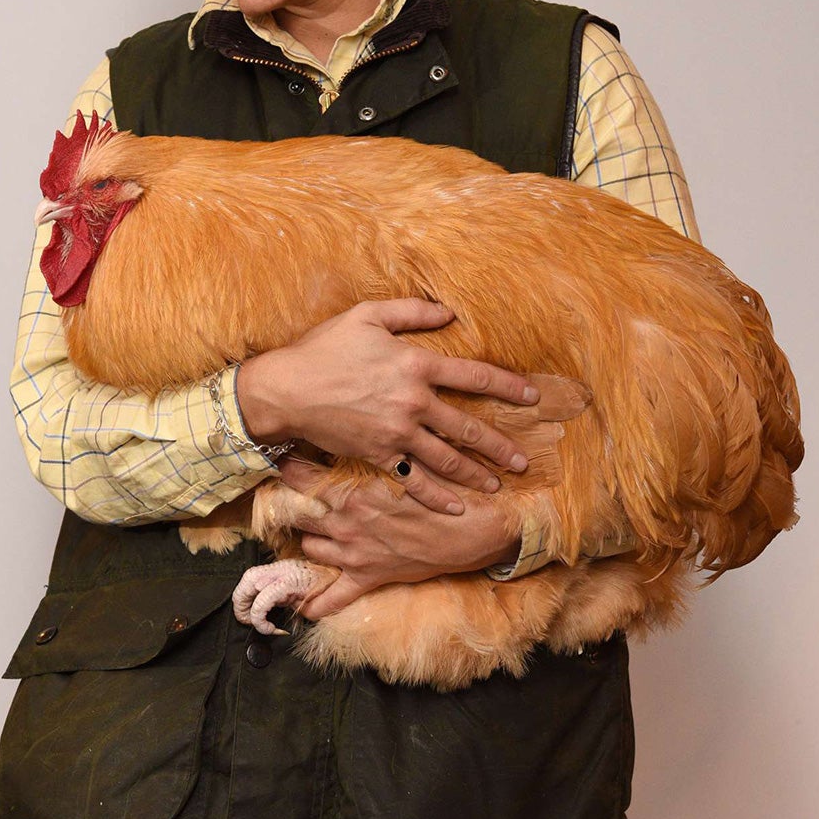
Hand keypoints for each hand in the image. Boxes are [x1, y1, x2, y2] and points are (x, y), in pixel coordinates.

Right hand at [235, 298, 543, 515]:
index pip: (476, 376)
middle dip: (500, 445)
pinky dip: (435, 496)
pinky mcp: (378, 454)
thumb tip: (449, 311)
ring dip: (476, 473)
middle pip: (468, 427)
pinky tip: (455, 506)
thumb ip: (412, 311)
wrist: (285, 389)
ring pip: (447, 458)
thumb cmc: (324, 347)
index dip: (508, 386)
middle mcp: (414, 401)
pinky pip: (413, 479)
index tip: (533, 396)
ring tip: (498, 483)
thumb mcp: (368, 315)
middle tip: (523, 460)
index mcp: (417, 364)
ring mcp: (397, 432)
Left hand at [273, 456, 522, 619]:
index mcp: (352, 492)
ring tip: (316, 530)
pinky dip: (318, 603)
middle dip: (293, 504)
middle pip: (296, 513)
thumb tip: (363, 431)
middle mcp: (345, 523)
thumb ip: (382, 450)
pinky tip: (307, 606)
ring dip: (310, 538)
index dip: (288, 468)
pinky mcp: (368, 576)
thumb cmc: (446, 489)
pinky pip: (334, 597)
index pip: (299, 478)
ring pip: (309, 547)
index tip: (286, 462)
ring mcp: (354, 553)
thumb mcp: (412, 460)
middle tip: (296, 496)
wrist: (473, 530)